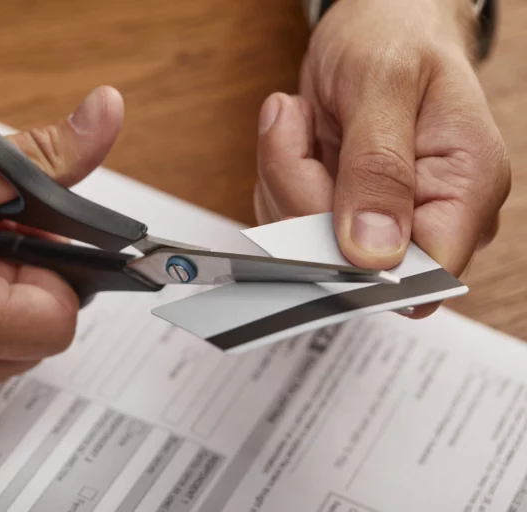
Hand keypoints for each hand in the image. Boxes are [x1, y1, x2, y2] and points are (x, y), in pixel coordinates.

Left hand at [254, 0, 509, 314]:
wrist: (382, 20)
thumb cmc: (397, 36)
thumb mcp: (385, 86)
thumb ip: (378, 169)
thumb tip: (374, 253)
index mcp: (465, 188)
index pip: (420, 273)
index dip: (360, 262)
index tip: (317, 211)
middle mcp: (426, 212)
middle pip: (345, 259)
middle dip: (303, 193)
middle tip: (299, 127)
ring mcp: (380, 215)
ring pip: (304, 240)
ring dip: (284, 177)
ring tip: (302, 118)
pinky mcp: (340, 209)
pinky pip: (287, 218)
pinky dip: (278, 175)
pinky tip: (299, 135)